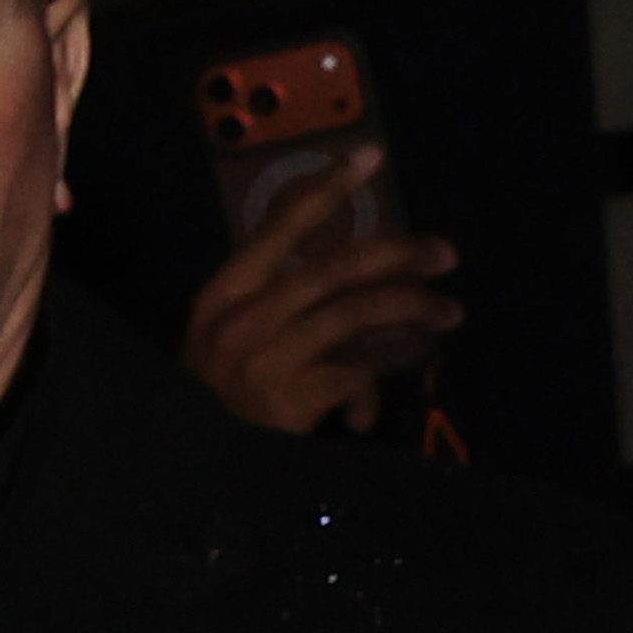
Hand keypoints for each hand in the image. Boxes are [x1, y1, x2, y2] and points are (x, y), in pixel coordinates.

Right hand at [180, 147, 462, 437]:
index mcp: (220, 297)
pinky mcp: (287, 398)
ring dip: (412, 308)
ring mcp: (263, 357)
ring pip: (356, 311)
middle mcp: (239, 319)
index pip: (277, 229)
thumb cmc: (210, 408)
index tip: (370, 155)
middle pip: (334, 267)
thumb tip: (354, 282)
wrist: (183, 477)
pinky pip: (355, 374)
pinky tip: (366, 414)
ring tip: (450, 314)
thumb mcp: (225, 346)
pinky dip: (370, 390)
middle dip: (398, 254)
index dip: (326, 190)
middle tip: (445, 254)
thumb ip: (273, 308)